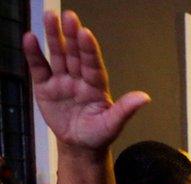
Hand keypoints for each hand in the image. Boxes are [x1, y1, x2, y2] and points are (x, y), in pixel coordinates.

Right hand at [23, 11, 149, 150]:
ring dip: (53, 36)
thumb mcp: (112, 125)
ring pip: (58, 55)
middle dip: (71, 36)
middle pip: (75, 54)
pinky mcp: (46, 86)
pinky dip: (34, 54)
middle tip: (69, 17)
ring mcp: (63, 81)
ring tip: (50, 17)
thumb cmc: (98, 133)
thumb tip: (145, 98)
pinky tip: (30, 38)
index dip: (89, 50)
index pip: (93, 64)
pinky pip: (39, 67)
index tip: (86, 33)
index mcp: (97, 86)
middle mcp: (80, 79)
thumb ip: (125, 110)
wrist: (79, 145)